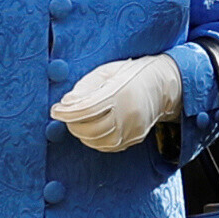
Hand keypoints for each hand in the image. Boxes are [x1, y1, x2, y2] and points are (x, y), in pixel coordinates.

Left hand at [52, 54, 181, 152]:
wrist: (162, 85)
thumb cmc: (130, 74)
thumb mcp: (106, 72)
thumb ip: (85, 87)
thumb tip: (66, 103)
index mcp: (120, 92)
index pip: (87, 109)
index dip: (67, 113)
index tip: (56, 110)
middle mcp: (129, 113)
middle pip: (91, 129)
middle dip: (72, 124)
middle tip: (66, 115)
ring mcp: (133, 129)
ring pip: (98, 141)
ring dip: (82, 133)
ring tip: (78, 121)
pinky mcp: (135, 138)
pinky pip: (108, 145)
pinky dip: (94, 140)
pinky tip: (91, 128)